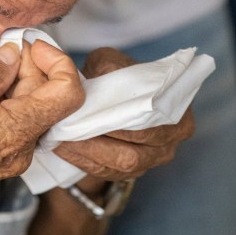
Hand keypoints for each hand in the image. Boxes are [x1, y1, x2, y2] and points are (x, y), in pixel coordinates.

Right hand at [0, 40, 84, 209]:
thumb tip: (11, 53)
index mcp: (16, 132)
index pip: (68, 92)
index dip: (57, 60)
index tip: (29, 44)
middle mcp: (23, 149)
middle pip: (48, 97)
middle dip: (29, 66)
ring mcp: (13, 157)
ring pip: (32, 108)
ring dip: (15, 82)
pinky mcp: (1, 159)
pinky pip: (16, 122)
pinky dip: (5, 100)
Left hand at [54, 47, 194, 180]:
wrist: (113, 91)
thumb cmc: (115, 74)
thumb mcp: (110, 62)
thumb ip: (108, 68)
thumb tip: (99, 79)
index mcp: (175, 113)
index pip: (148, 126)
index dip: (118, 124)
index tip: (88, 115)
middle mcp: (169, 143)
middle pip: (134, 153)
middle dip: (97, 143)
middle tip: (67, 130)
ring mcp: (151, 161)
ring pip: (119, 166)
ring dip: (87, 154)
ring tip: (60, 139)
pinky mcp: (130, 172)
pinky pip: (106, 172)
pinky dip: (83, 161)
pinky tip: (62, 148)